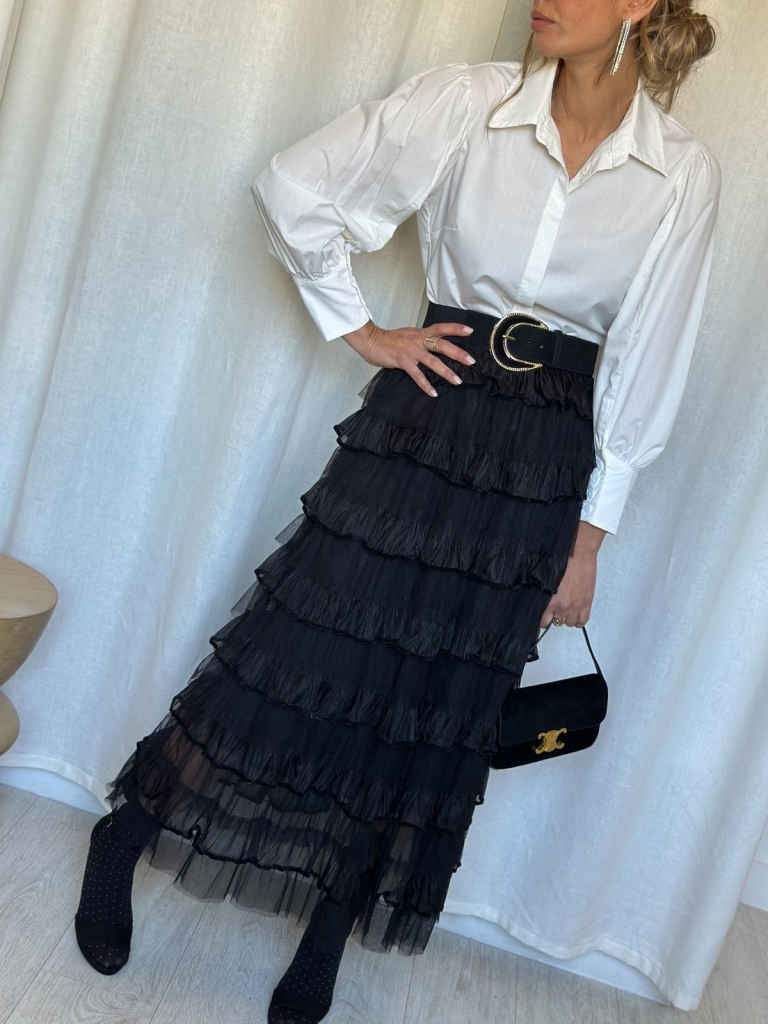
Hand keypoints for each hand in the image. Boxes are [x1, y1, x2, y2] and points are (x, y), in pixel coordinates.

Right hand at [342, 319, 476, 396]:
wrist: (371, 340)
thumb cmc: (389, 339)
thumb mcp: (408, 335)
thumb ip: (421, 339)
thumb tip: (432, 345)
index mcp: (421, 333)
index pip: (441, 328)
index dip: (456, 328)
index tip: (470, 331)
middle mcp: (418, 340)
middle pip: (442, 345)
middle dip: (458, 353)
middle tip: (471, 361)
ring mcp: (411, 351)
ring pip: (433, 361)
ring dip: (446, 372)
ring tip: (457, 381)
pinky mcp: (403, 361)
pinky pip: (417, 375)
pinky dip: (425, 385)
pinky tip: (433, 393)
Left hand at [541, 550, 596, 628]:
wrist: (578, 556)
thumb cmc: (561, 564)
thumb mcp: (547, 581)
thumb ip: (545, 594)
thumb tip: (542, 601)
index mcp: (550, 601)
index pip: (544, 622)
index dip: (544, 620)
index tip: (544, 615)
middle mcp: (562, 607)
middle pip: (557, 622)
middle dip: (555, 617)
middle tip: (556, 609)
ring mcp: (576, 606)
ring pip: (570, 623)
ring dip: (567, 618)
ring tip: (567, 610)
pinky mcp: (587, 603)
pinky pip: (583, 621)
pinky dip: (579, 621)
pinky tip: (576, 615)